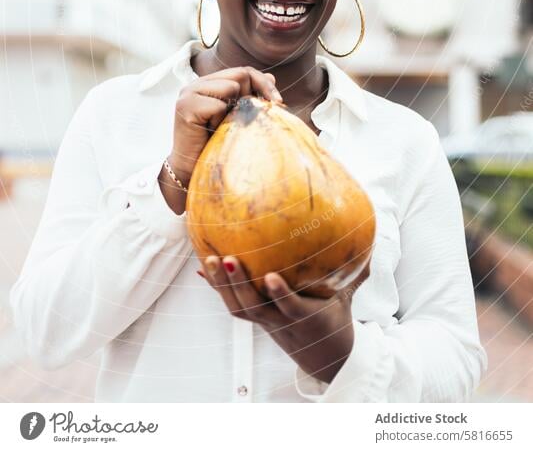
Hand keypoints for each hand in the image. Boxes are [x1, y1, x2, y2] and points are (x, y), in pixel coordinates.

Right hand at [168, 66, 282, 178]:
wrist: (193, 171)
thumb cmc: (217, 146)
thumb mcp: (239, 117)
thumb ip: (251, 96)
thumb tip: (272, 76)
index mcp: (209, 83)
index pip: (243, 71)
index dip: (264, 83)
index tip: (279, 102)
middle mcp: (197, 84)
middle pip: (240, 74)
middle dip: (252, 96)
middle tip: (244, 119)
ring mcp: (188, 93)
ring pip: (231, 87)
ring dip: (233, 111)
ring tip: (221, 127)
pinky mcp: (185, 106)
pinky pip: (218, 106)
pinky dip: (220, 122)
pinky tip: (210, 133)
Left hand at [199, 255, 370, 384]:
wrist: (324, 359)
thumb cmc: (335, 321)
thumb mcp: (346, 298)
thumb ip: (355, 273)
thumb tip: (372, 243)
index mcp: (305, 317)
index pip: (290, 308)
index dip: (280, 295)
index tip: (271, 277)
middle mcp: (280, 322)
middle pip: (254, 308)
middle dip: (239, 284)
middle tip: (228, 258)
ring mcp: (265, 322)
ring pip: (239, 309)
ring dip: (222, 285)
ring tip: (211, 259)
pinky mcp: (256, 320)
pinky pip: (233, 305)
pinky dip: (217, 288)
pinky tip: (203, 269)